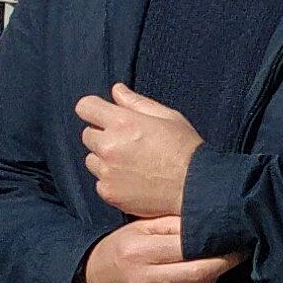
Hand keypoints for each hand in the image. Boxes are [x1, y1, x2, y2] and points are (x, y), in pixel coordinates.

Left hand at [77, 83, 202, 218]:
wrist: (197, 187)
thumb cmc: (187, 150)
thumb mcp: (168, 117)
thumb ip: (137, 102)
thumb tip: (116, 90)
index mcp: (123, 123)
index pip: (85, 107)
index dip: (94, 109)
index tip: (103, 116)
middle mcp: (109, 146)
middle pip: (87, 134)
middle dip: (103, 136)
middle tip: (128, 144)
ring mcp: (107, 171)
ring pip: (91, 160)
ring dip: (105, 159)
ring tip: (132, 164)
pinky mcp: (108, 192)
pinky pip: (100, 182)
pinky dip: (112, 181)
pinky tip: (134, 181)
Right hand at [83, 216, 241, 282]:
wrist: (95, 282)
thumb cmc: (122, 247)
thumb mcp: (139, 227)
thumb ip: (171, 223)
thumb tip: (207, 220)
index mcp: (139, 252)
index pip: (188, 249)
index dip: (217, 245)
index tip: (234, 235)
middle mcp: (146, 279)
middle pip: (200, 273)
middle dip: (226, 261)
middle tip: (239, 250)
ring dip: (216, 275)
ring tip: (219, 261)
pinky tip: (204, 279)